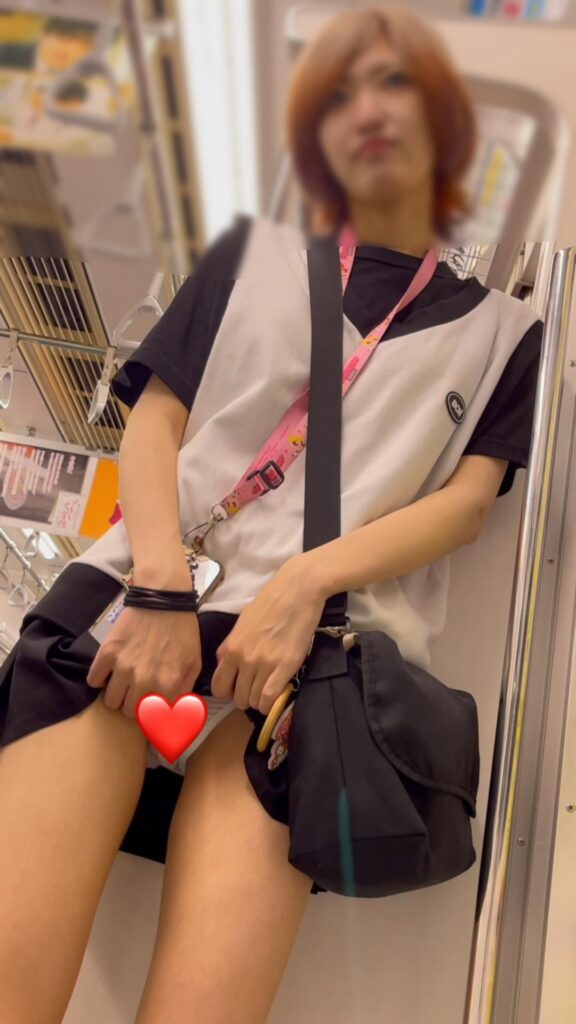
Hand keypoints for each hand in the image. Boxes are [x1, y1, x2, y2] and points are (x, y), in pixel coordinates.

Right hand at [86, 605, 201, 717]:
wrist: (163, 599)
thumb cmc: (182, 630)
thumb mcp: (194, 662)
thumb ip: (184, 691)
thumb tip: (173, 713)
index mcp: (167, 685)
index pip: (152, 717)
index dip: (151, 711)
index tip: (150, 704)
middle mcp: (144, 680)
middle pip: (128, 712)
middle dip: (133, 703)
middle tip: (137, 690)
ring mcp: (123, 667)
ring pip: (110, 701)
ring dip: (116, 694)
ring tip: (123, 681)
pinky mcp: (107, 653)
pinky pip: (94, 680)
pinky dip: (100, 679)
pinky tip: (110, 670)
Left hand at [210, 557, 326, 714]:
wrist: (297, 590)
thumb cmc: (270, 602)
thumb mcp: (242, 623)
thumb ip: (231, 646)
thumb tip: (225, 664)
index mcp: (231, 648)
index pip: (219, 687)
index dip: (227, 693)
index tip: (237, 689)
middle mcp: (244, 659)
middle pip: (238, 698)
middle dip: (245, 698)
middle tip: (255, 689)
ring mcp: (265, 664)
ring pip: (254, 701)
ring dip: (260, 700)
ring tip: (268, 689)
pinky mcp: (286, 666)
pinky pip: (270, 698)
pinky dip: (271, 703)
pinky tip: (276, 695)